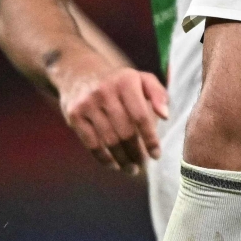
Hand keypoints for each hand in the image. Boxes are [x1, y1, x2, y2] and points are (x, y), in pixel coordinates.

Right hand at [51, 51, 168, 175]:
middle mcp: (105, 91)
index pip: (141, 116)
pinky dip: (103, 158)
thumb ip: (159, 94)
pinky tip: (113, 165)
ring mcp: (87, 103)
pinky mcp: (74, 115)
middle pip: (125, 132)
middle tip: (144, 165)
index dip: (150, 139)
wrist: (79, 72)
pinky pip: (91, 143)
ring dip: (122, 159)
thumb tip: (165, 116)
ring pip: (109, 140)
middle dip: (136, 153)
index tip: (156, 155)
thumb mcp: (141, 79)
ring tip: (131, 169)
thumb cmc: (119, 82)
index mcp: (126, 81)